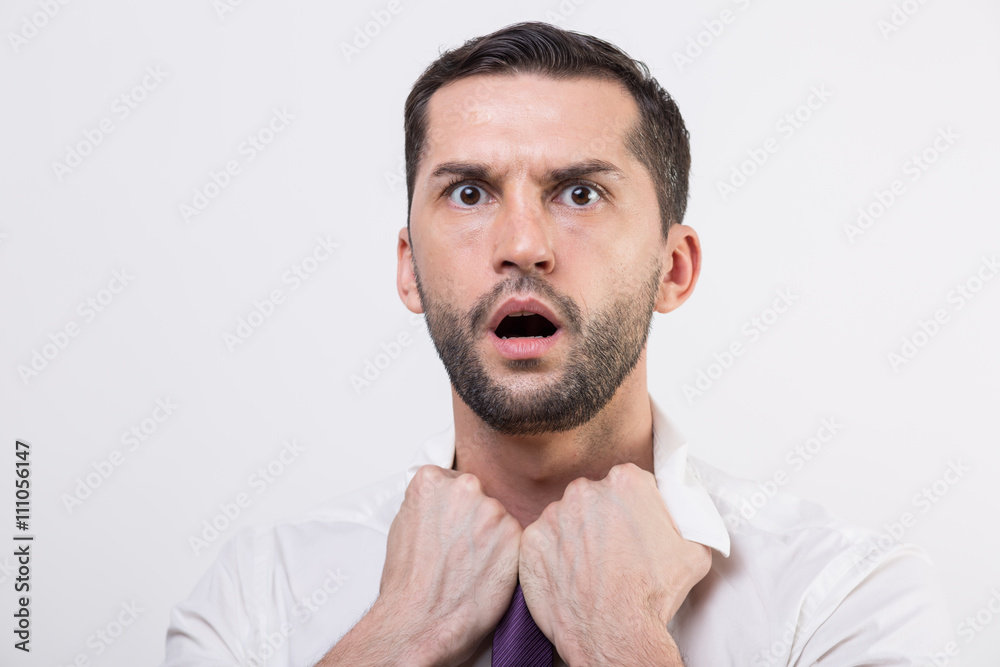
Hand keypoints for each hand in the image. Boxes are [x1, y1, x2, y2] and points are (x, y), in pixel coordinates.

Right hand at [323, 465, 521, 666]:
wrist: (419, 622)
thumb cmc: (408, 584)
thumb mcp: (403, 526)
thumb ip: (427, 504)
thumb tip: (441, 503)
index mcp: (432, 481)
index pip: (452, 482)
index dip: (451, 510)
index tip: (447, 527)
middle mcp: (464, 488)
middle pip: (477, 497)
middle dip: (472, 521)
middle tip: (458, 551)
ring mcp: (492, 510)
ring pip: (497, 519)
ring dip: (490, 538)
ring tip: (469, 566)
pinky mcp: (514, 534)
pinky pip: (514, 539)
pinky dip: (505, 556)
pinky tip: (485, 573)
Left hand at [518, 462, 710, 665]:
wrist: (616, 634)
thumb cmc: (651, 595)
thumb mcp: (694, 549)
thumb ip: (685, 518)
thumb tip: (684, 511)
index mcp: (625, 483)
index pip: (627, 483)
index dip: (633, 507)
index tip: (634, 526)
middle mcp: (585, 491)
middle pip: (594, 498)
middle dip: (602, 519)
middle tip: (615, 551)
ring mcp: (554, 516)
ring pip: (566, 519)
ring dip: (576, 538)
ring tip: (593, 569)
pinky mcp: (532, 541)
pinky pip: (542, 542)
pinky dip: (553, 557)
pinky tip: (571, 576)